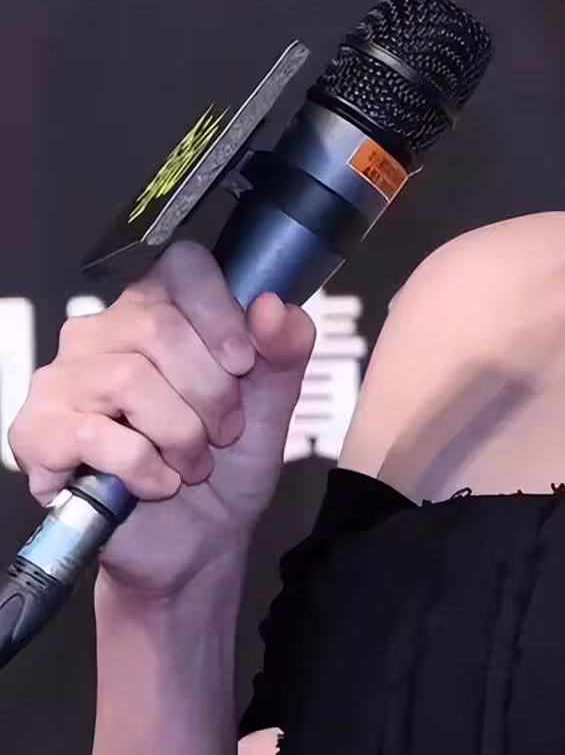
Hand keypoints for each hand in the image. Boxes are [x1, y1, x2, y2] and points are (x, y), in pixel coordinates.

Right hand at [8, 241, 314, 596]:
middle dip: (209, 391)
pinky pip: (95, 436)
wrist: (199, 539)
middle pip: (158, 328)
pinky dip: (144, 468)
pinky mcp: (38, 433)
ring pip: (128, 380)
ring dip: (181, 434)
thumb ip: (285, 349)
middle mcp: (101, 333)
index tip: (243, 364)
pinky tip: (159, 482)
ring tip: (194, 463)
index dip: (220, 313)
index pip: (181, 265)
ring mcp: (62, 380)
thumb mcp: (273, 402)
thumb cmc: (228, 461)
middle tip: (223, 431)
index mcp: (157, 310)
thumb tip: (274, 305)